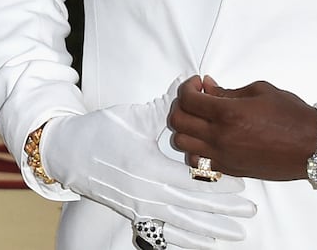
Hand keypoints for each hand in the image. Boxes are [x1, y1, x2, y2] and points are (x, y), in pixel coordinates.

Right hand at [42, 83, 255, 247]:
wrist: (67, 154)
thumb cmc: (99, 132)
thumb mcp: (133, 117)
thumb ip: (166, 106)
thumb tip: (191, 82)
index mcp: (149, 170)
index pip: (193, 181)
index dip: (219, 185)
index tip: (242, 185)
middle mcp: (146, 195)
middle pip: (193, 207)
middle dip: (224, 211)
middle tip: (250, 212)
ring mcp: (140, 209)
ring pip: (182, 226)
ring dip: (211, 231)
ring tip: (236, 234)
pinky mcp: (133, 215)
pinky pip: (164, 235)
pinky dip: (186, 241)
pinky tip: (204, 244)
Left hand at [168, 75, 316, 181]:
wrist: (311, 145)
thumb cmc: (291, 116)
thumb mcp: (259, 91)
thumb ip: (228, 91)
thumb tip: (208, 87)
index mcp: (228, 113)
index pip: (188, 99)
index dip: (187, 87)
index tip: (197, 84)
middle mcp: (221, 136)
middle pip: (178, 121)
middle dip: (182, 105)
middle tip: (195, 98)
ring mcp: (223, 156)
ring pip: (182, 144)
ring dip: (185, 128)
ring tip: (200, 119)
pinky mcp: (229, 169)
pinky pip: (197, 161)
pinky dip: (195, 149)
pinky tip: (207, 139)